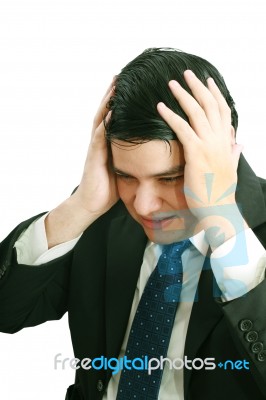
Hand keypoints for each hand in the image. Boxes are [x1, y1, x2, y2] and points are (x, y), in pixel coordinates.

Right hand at [45, 80, 118, 246]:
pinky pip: (100, 138)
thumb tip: (149, 153)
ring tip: (115, 85)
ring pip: (101, 120)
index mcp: (109, 143)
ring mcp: (96, 148)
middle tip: (121, 74)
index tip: (132, 85)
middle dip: (113, 94)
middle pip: (106, 112)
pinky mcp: (95, 157)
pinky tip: (111, 112)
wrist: (92, 204)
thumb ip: (130, 157)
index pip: (116, 118)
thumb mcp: (123, 169)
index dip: (121, 101)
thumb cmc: (108, 188)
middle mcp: (101, 142)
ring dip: (107, 102)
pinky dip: (105, 124)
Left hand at [157, 70, 245, 245]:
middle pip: (210, 105)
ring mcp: (209, 145)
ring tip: (171, 83)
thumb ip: (233, 154)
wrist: (219, 209)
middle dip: (198, 87)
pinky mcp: (196, 153)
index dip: (215, 94)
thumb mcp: (231, 169)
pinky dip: (170, 115)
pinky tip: (160, 106)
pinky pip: (182, 129)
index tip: (208, 80)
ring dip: (183, 95)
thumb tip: (239, 144)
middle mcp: (219, 139)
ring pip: (196, 112)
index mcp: (226, 142)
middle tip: (187, 73)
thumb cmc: (221, 192)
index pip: (222, 111)